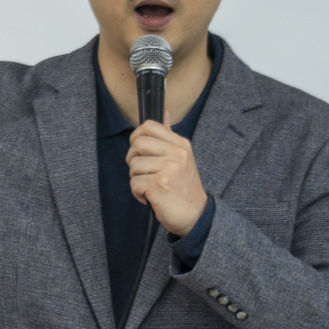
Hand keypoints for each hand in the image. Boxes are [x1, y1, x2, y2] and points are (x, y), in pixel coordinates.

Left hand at [126, 112, 208, 235]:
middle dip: (133, 159)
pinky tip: (149, 197)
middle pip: (137, 144)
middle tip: (143, 172)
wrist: (195, 216)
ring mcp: (168, 170)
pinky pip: (134, 183)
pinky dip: (137, 193)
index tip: (139, 150)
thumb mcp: (182, 158)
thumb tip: (164, 112)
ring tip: (150, 186)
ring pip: (134, 165)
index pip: (149, 126)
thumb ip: (169, 136)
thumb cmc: (184, 187)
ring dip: (136, 179)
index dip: (137, 136)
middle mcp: (176, 154)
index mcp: (181, 145)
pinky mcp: (159, 186)